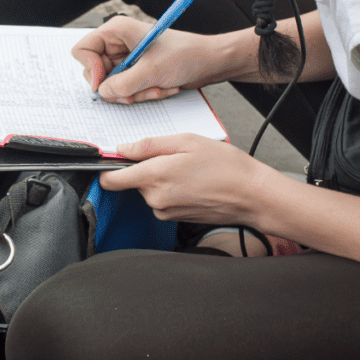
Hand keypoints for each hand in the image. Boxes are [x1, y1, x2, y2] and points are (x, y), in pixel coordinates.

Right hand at [71, 17, 222, 102]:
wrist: (208, 62)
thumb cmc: (186, 55)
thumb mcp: (152, 71)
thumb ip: (123, 84)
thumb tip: (102, 93)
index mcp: (117, 31)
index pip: (82, 50)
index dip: (90, 69)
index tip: (105, 83)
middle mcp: (117, 43)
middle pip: (95, 72)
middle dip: (117, 87)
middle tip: (135, 91)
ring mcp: (125, 59)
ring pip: (112, 85)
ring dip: (134, 93)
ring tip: (156, 87)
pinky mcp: (134, 71)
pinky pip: (125, 89)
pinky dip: (141, 93)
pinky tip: (159, 88)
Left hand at [99, 133, 268, 224]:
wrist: (251, 195)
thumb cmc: (225, 166)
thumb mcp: (187, 141)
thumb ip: (149, 145)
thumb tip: (123, 148)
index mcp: (155, 177)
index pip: (111, 180)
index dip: (107, 168)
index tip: (113, 159)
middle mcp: (156, 199)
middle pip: (133, 181)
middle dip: (146, 167)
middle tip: (173, 156)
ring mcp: (165, 211)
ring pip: (148, 190)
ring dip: (161, 178)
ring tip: (188, 169)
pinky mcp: (174, 218)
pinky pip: (162, 199)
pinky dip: (171, 189)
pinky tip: (192, 182)